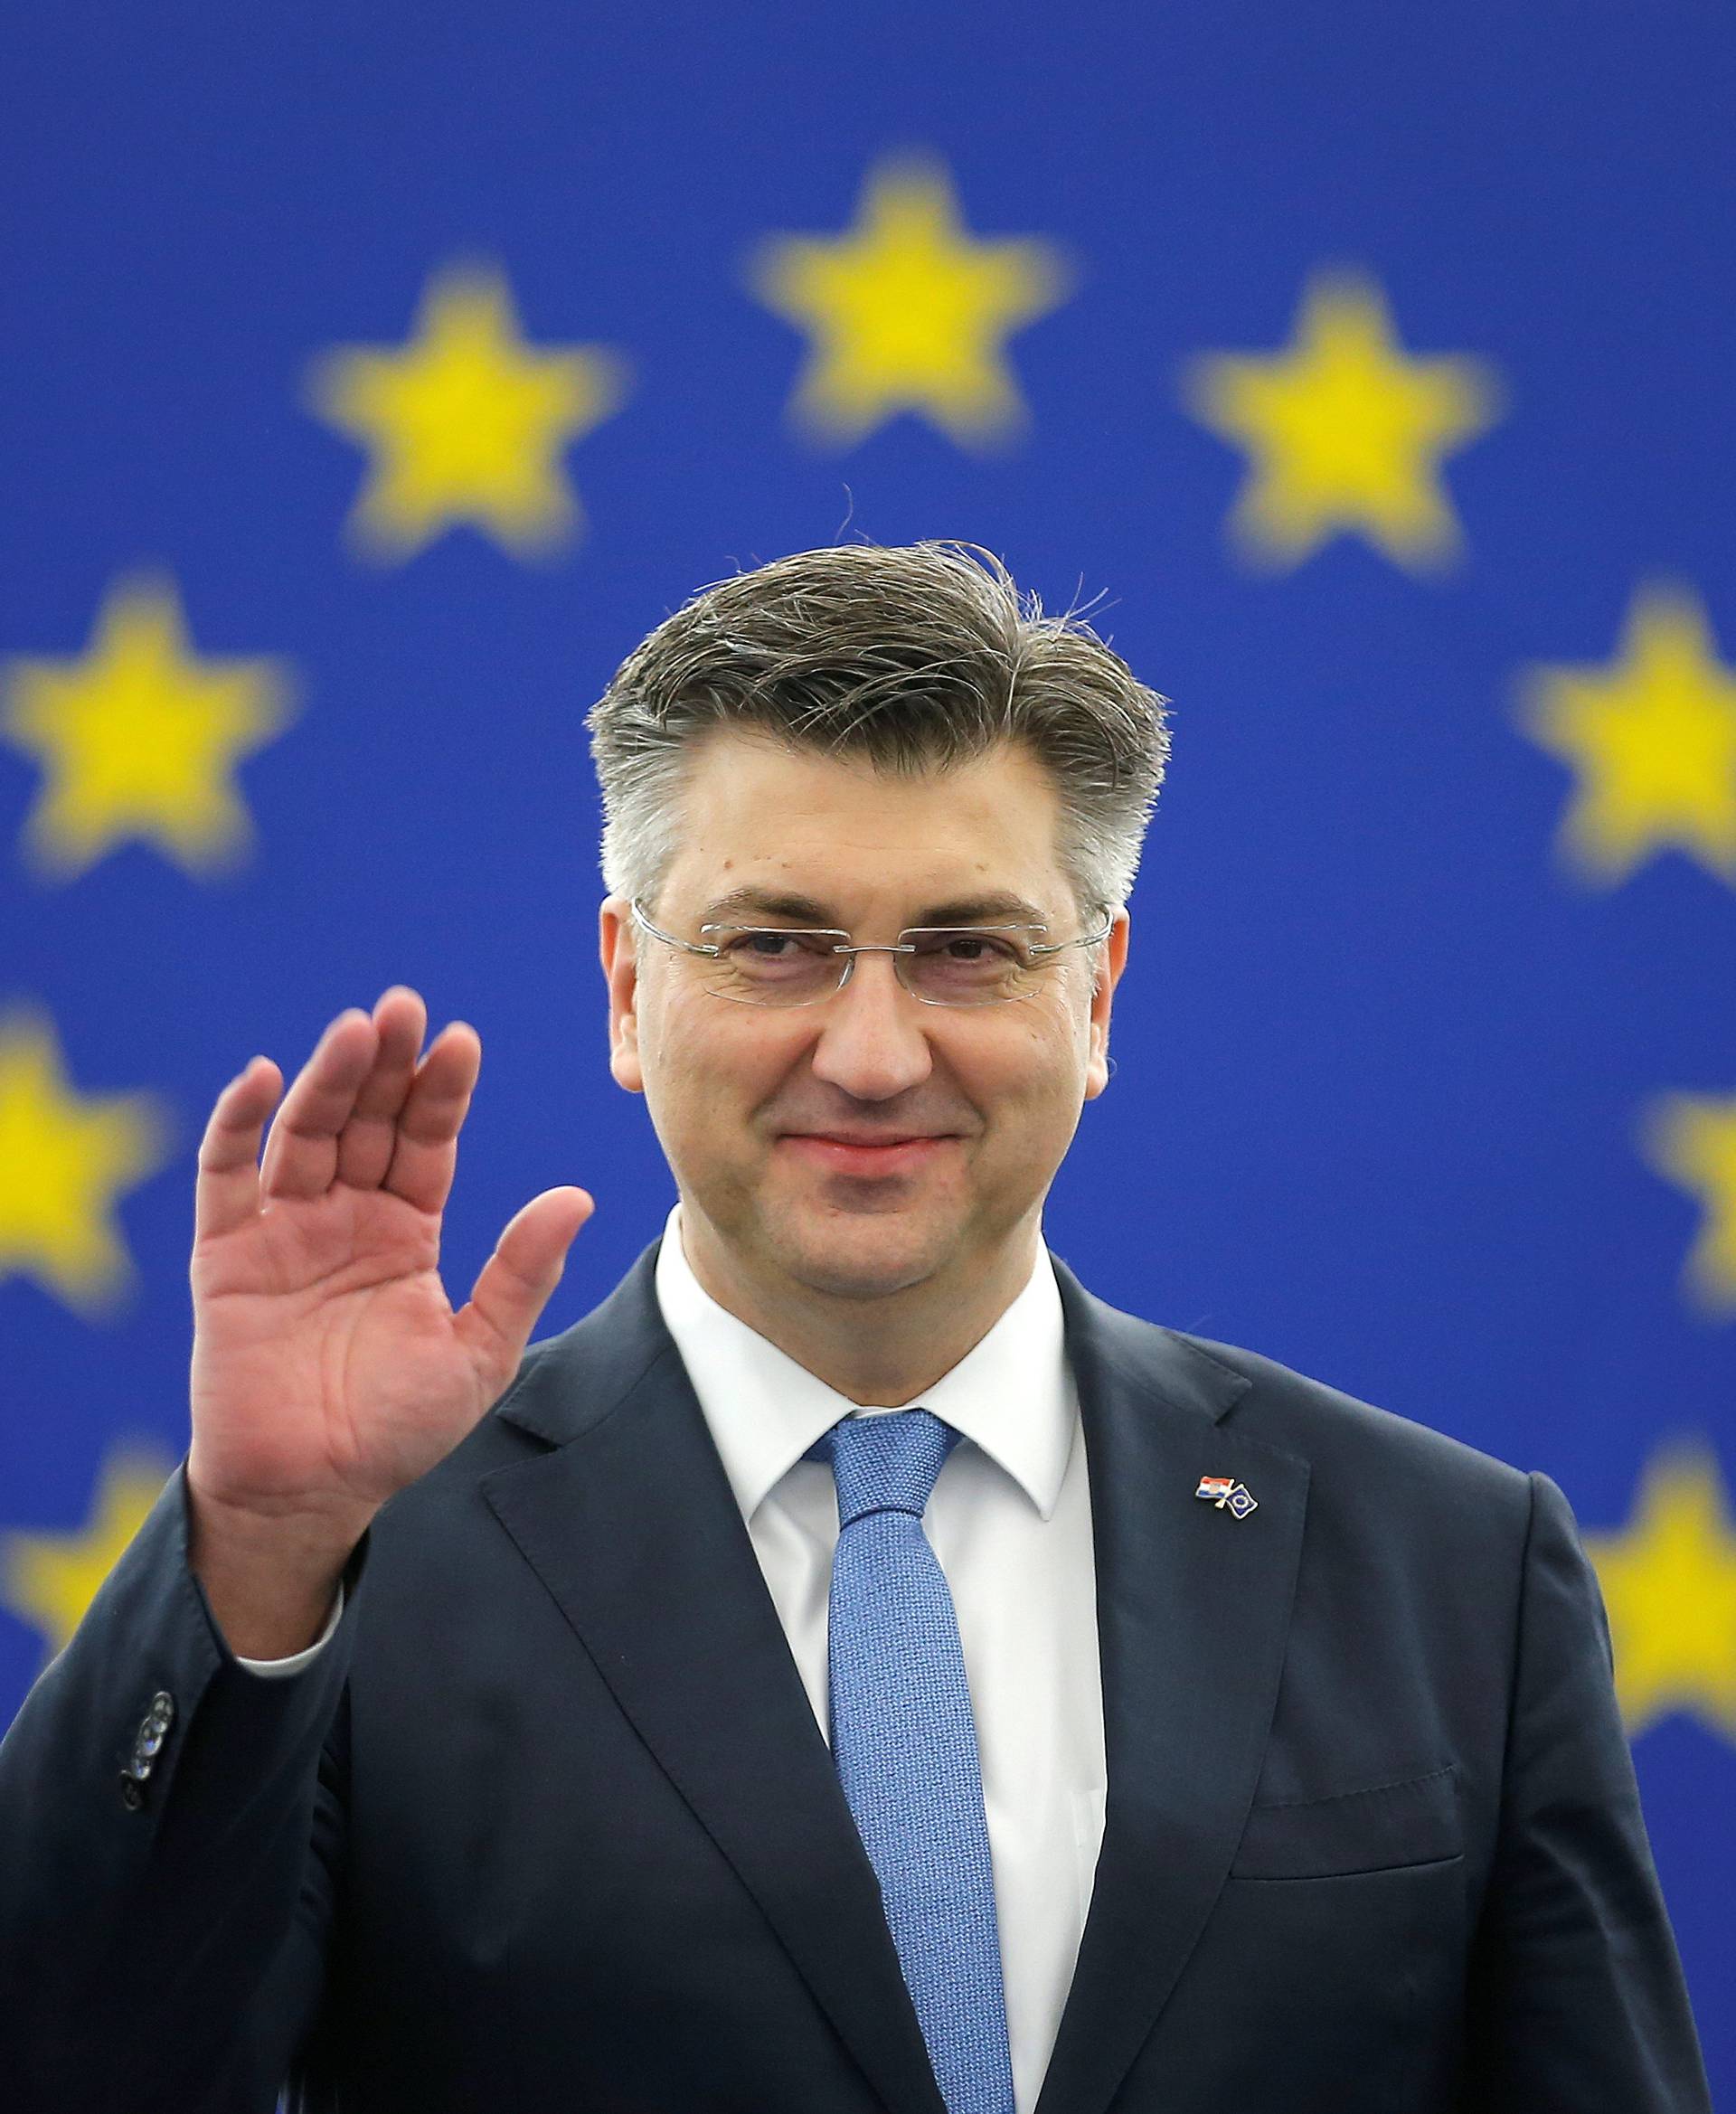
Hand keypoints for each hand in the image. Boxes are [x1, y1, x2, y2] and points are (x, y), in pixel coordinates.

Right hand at [186, 987, 593, 1542]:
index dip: (441, 1093)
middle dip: (386, 1066)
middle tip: (404, 1008)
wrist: (312, 1493)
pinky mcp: (226, 1256)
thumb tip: (578, 1196)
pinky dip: (235, 1126)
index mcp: (407, 1231)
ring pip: (304, 1134)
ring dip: (327, 1080)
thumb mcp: (477, 1351)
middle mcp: (346, 1216)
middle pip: (366, 1122)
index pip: (426, 1142)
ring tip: (356, 1031)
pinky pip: (225, 1180)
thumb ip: (521, 1273)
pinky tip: (259, 1077)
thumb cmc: (397, 1430)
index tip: (461, 1042)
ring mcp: (284, 1231)